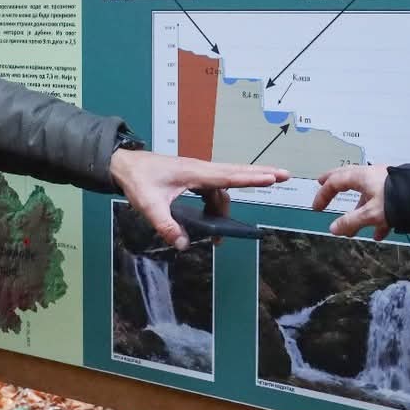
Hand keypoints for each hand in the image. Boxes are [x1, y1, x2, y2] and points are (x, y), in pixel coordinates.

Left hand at [110, 150, 288, 249]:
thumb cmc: (138, 180)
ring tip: (220, 236)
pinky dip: (216, 207)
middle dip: (260, 175)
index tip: (273, 177)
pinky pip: (211, 192)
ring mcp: (197, 174)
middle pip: (236, 173)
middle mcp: (200, 170)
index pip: (229, 175)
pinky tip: (211, 223)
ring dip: (225, 210)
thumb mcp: (150, 206)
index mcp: (195, 172)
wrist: (124, 165)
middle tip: (285, 175)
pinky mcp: (192, 179)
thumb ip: (166, 225)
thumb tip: (183, 244)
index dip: (252, 177)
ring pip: (222, 190)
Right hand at [314, 164, 391, 239]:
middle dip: (333, 185)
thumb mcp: (370, 214)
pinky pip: (380, 203)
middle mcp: (372, 176)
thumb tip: (334, 228)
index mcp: (362, 177)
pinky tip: (378, 232)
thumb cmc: (399, 199)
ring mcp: (384, 182)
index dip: (323, 194)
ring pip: (365, 195)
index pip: (334, 182)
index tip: (317, 207)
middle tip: (322, 183)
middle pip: (347, 178)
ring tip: (354, 227)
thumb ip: (350, 222)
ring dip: (357, 211)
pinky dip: (375, 217)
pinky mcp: (395, 191)